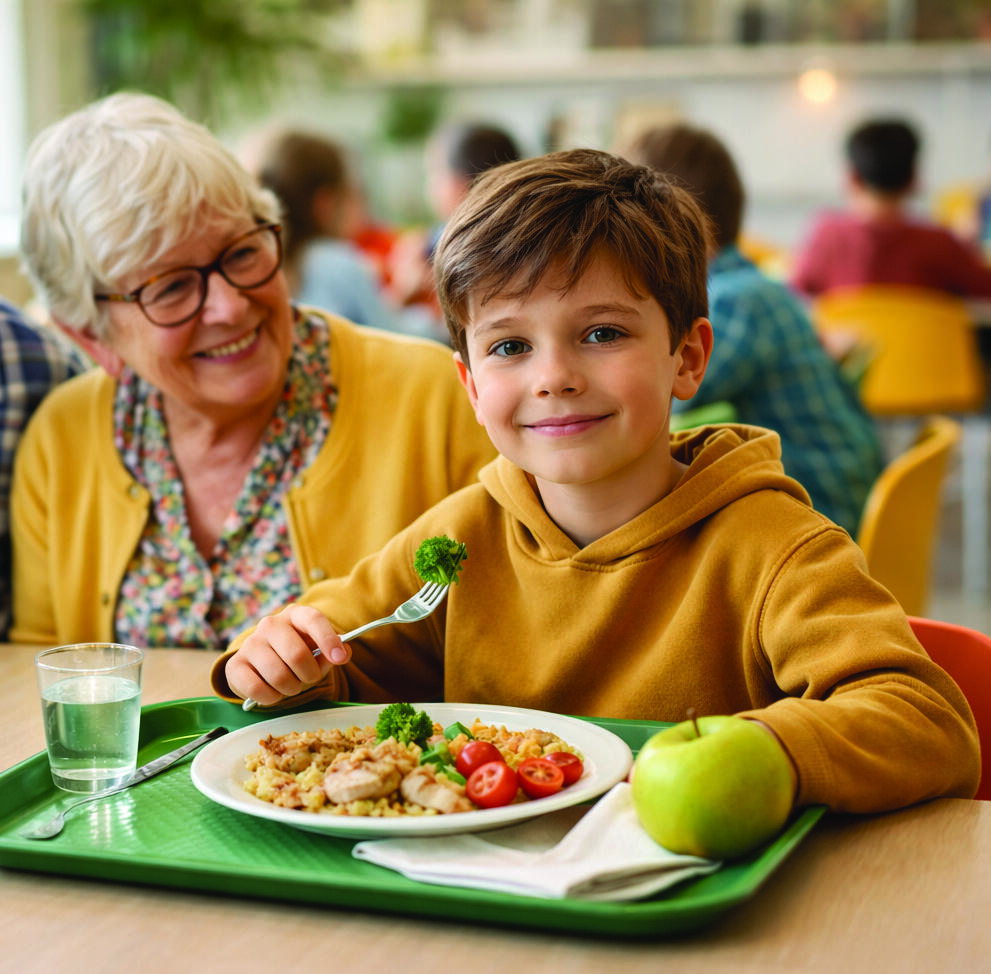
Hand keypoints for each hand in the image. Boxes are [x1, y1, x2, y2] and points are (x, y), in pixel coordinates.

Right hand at [225, 604, 351, 706]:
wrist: (261, 664)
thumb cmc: (296, 655)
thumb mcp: (317, 650)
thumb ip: (334, 651)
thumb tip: (342, 654)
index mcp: (295, 615)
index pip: (313, 619)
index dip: (328, 639)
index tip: (339, 659)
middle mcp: (270, 624)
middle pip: (296, 654)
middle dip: (309, 675)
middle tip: (309, 679)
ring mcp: (250, 644)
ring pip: (278, 676)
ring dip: (291, 689)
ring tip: (291, 685)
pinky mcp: (235, 666)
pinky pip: (257, 689)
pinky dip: (272, 698)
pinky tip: (273, 691)